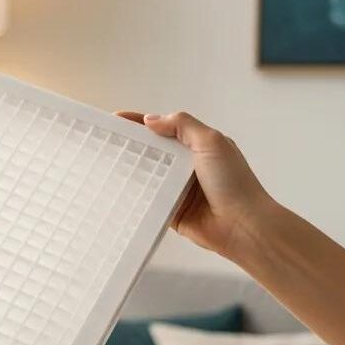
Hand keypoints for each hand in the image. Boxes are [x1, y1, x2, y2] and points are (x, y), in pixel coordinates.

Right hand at [116, 111, 276, 258]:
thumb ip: (182, 125)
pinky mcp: (169, 209)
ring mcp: (176, 188)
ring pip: (146, 174)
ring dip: (128, 170)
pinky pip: (146, 199)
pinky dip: (134, 195)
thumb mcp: (211, 142)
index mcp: (196, 145)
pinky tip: (115, 190)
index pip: (163, 128)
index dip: (139, 122)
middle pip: (151, 150)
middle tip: (102, 142)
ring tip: (102, 164)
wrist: (242, 225)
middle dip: (129, 145)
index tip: (115, 119)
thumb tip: (151, 120)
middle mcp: (185, 165)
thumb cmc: (233, 182)